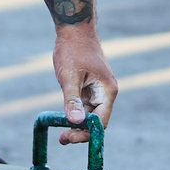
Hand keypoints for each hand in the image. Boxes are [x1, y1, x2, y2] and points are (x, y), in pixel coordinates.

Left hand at [50, 20, 116, 142]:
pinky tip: (63, 119)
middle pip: (97, 121)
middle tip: (63, 140)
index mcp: (107, 91)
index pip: (101, 121)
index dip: (86, 133)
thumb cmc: (73, 50)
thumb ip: (72, 100)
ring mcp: (99, 90)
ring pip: (91, 115)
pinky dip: (76, 114)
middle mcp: (106, 92)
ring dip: (78, 125)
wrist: (74, 29)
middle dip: (81, 132)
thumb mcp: (69, 77)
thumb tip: (76, 123)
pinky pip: (85, 106)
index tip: (69, 138)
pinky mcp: (90, 87)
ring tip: (62, 136)